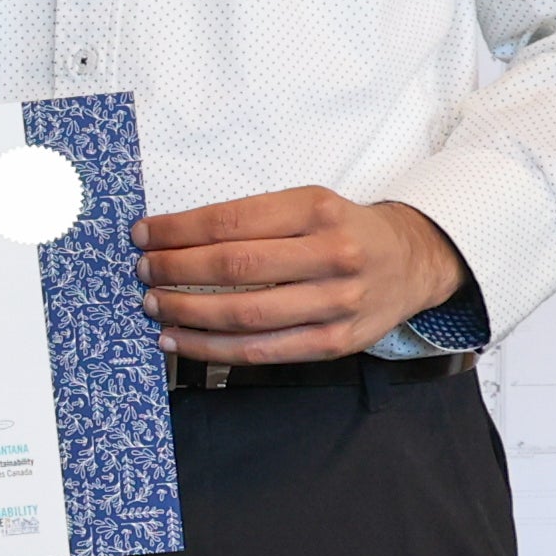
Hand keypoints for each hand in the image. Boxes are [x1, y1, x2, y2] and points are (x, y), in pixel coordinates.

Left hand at [135, 186, 467, 364]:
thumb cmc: (344, 230)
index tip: (143, 234)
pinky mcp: (335, 343)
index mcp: (318, 210)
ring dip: (186, 312)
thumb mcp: (308, 204)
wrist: (413, 262)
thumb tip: (174, 237)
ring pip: (245, 314)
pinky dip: (212, 348)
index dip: (178, 230)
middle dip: (175, 270)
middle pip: (235, 267)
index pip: (232, 221)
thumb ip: (253, 219)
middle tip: (143, 270)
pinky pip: (262, 352)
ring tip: (152, 304)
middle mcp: (332, 255)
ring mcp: (337, 303)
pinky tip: (178, 339)